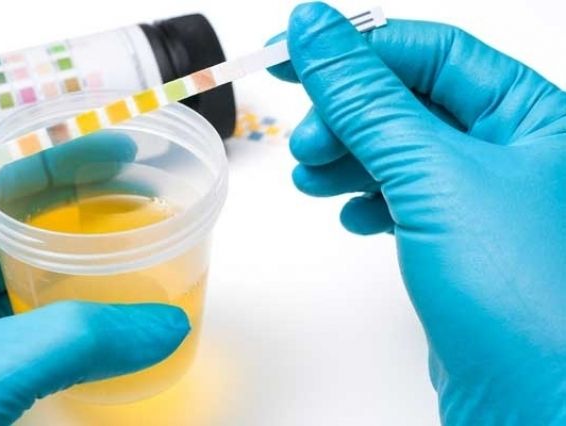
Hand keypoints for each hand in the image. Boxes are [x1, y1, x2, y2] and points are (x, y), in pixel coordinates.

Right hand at [269, 3, 565, 422]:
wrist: (535, 405)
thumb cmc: (527, 298)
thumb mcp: (433, 174)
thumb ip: (367, 98)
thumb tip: (317, 30)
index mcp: (534, 116)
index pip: (431, 52)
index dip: (357, 49)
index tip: (294, 54)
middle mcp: (517, 152)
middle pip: (410, 100)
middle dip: (348, 114)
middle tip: (306, 138)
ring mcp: (486, 200)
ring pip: (399, 150)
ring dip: (348, 158)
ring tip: (313, 176)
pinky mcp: (459, 243)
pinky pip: (402, 196)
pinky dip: (367, 198)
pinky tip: (353, 214)